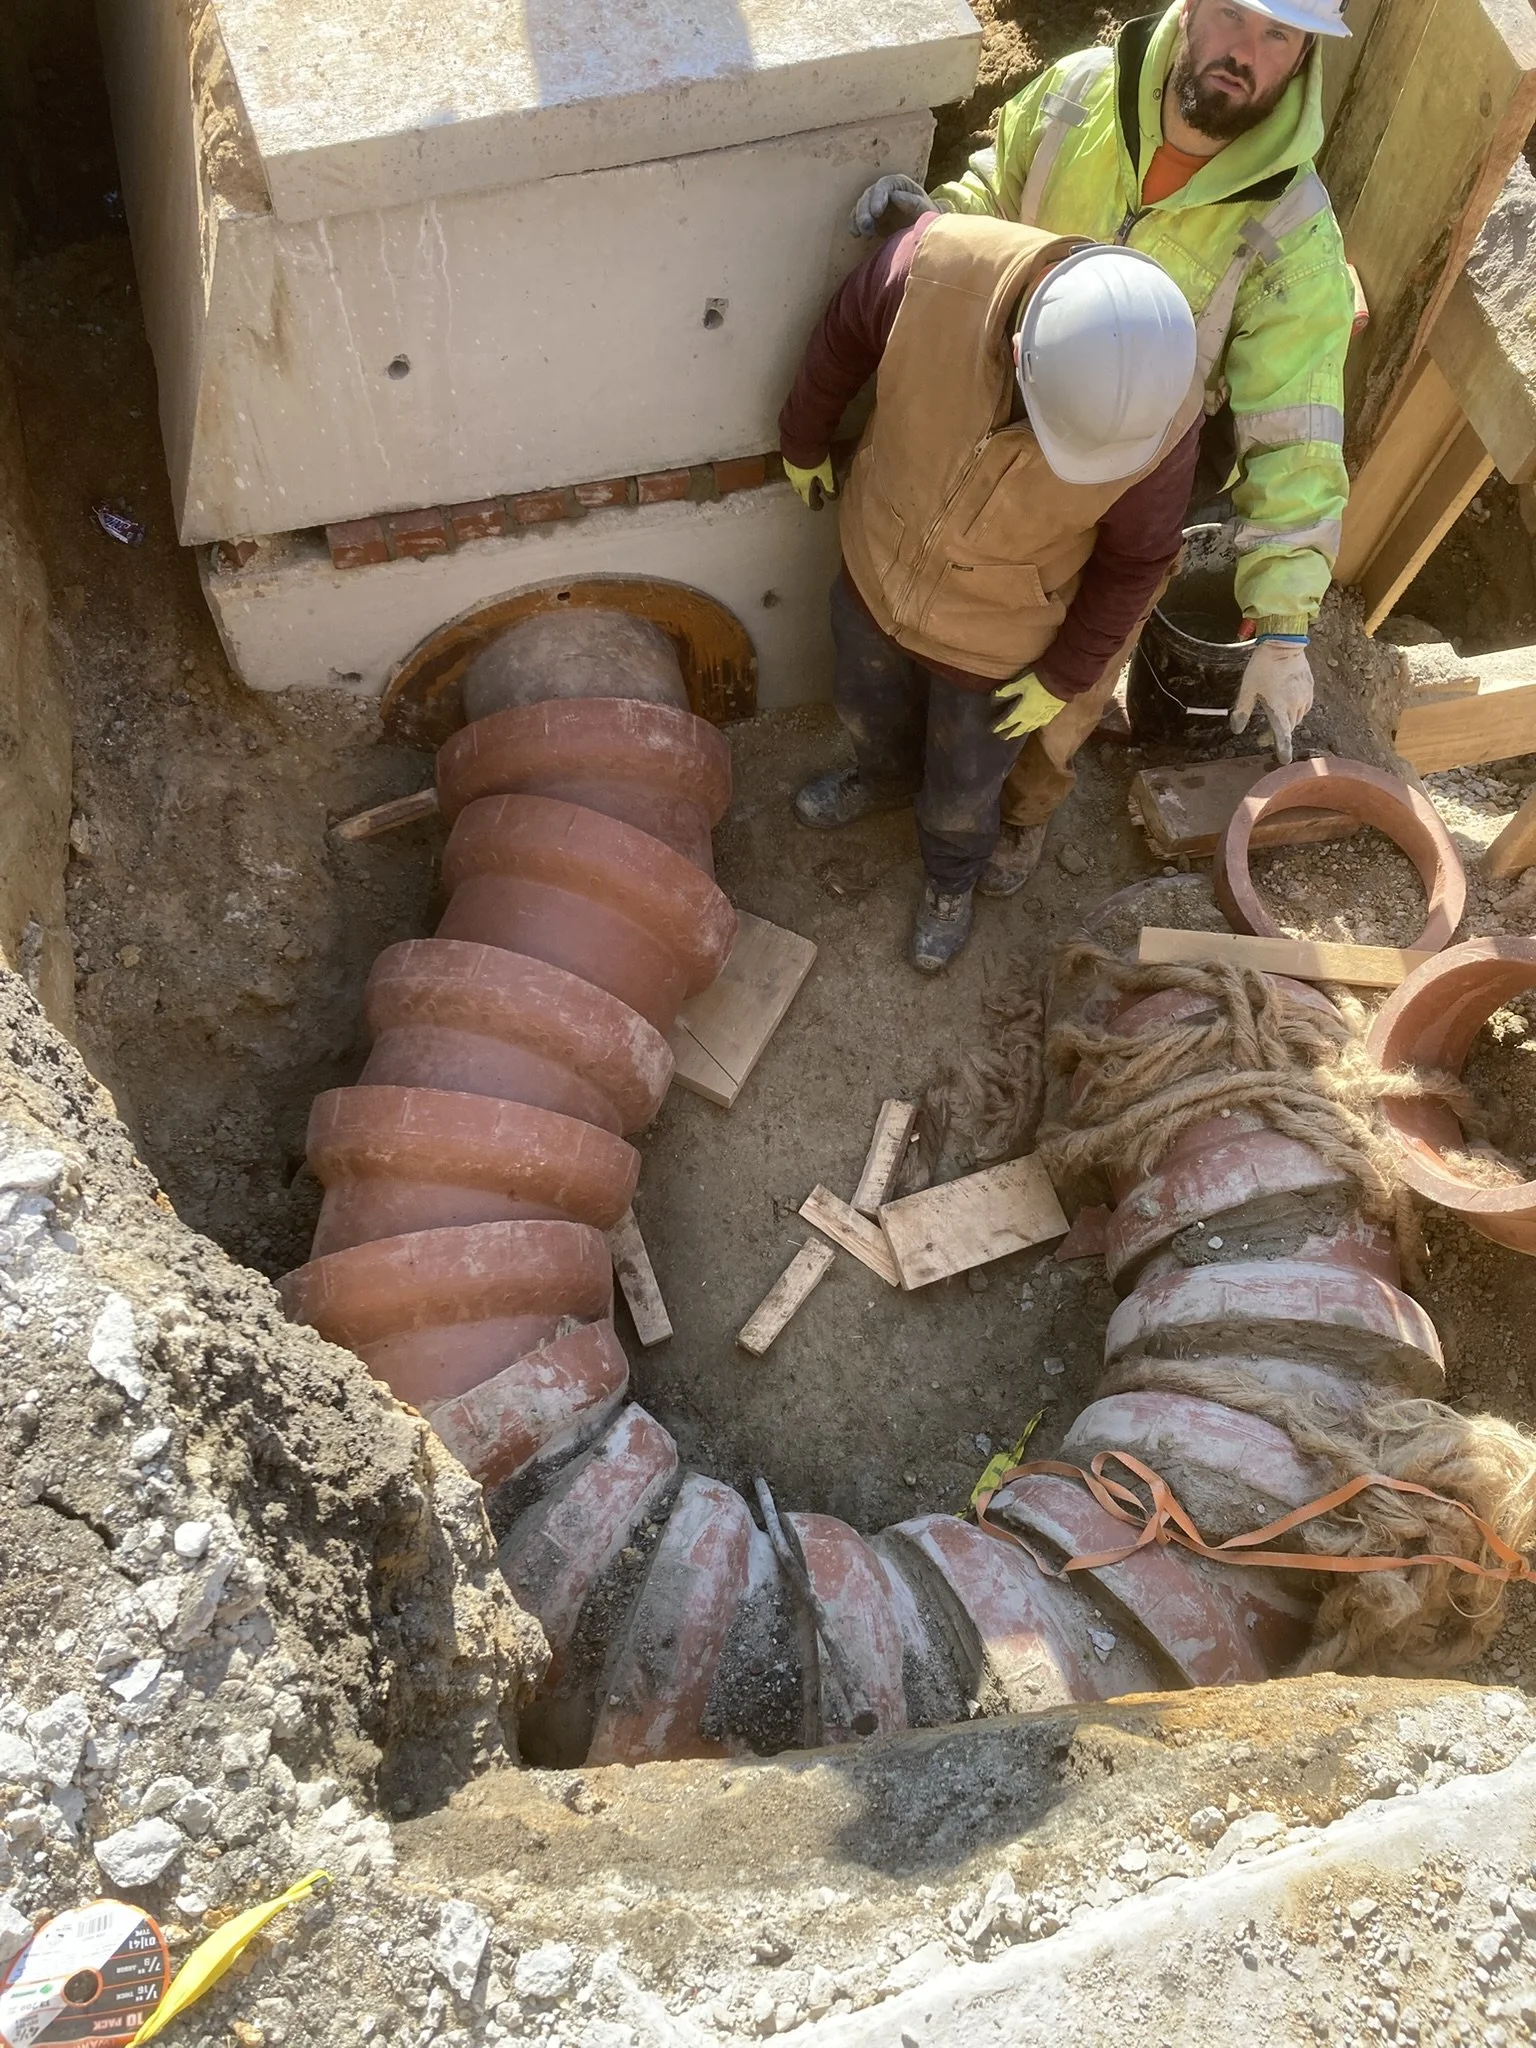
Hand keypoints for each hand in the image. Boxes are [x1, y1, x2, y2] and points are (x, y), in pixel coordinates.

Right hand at [784, 456, 836, 509]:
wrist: (801, 438)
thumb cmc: (815, 458)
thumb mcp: (827, 473)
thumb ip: (829, 485)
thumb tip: (832, 497)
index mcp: (804, 486)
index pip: (810, 501)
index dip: (817, 504)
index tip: (821, 504)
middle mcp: (794, 480)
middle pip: (801, 491)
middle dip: (808, 492)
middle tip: (816, 490)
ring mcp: (789, 468)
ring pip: (796, 479)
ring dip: (803, 480)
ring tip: (810, 475)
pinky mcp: (786, 457)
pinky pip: (792, 467)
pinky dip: (799, 469)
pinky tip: (803, 462)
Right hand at [849, 175, 933, 237]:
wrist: (925, 228)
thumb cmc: (927, 216)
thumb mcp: (926, 209)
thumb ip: (914, 203)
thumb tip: (895, 197)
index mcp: (898, 184)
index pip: (884, 186)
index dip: (878, 197)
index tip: (877, 212)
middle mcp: (884, 191)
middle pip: (868, 195)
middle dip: (865, 211)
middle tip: (866, 226)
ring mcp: (874, 203)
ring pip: (861, 206)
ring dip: (858, 220)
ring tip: (862, 233)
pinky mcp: (869, 217)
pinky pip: (857, 218)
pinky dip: (854, 225)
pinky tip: (856, 234)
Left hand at [991, 671, 1065, 740]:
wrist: (1062, 680)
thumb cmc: (1038, 680)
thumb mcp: (1019, 683)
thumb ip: (1006, 691)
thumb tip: (993, 699)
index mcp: (1021, 712)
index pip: (1007, 722)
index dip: (998, 726)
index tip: (992, 730)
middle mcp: (1031, 719)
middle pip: (1018, 730)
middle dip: (1009, 734)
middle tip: (1002, 737)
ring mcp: (1043, 717)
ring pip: (1029, 728)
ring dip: (1021, 731)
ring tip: (1017, 733)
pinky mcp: (1052, 713)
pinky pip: (1040, 723)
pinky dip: (1034, 725)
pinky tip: (1035, 724)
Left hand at [1231, 638, 1312, 764]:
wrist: (1284, 643)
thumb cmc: (1263, 666)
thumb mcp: (1247, 688)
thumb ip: (1242, 710)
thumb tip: (1237, 729)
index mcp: (1279, 708)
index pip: (1283, 734)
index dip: (1283, 748)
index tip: (1284, 760)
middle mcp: (1295, 705)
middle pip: (1289, 727)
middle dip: (1278, 734)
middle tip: (1264, 736)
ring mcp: (1304, 696)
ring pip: (1297, 717)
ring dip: (1288, 721)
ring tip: (1276, 719)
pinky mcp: (1310, 687)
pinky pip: (1304, 706)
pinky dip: (1296, 710)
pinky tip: (1288, 705)